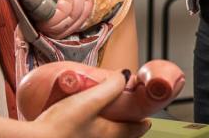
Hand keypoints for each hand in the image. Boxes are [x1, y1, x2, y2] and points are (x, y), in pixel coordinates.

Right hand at [32, 69, 149, 137]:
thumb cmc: (62, 124)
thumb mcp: (90, 100)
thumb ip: (110, 87)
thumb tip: (124, 77)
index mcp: (111, 135)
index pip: (136, 130)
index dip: (143, 121)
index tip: (147, 117)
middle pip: (121, 135)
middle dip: (125, 125)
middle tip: (125, 113)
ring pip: (104, 137)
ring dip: (108, 127)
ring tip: (103, 114)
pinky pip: (89, 136)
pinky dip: (92, 130)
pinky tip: (81, 121)